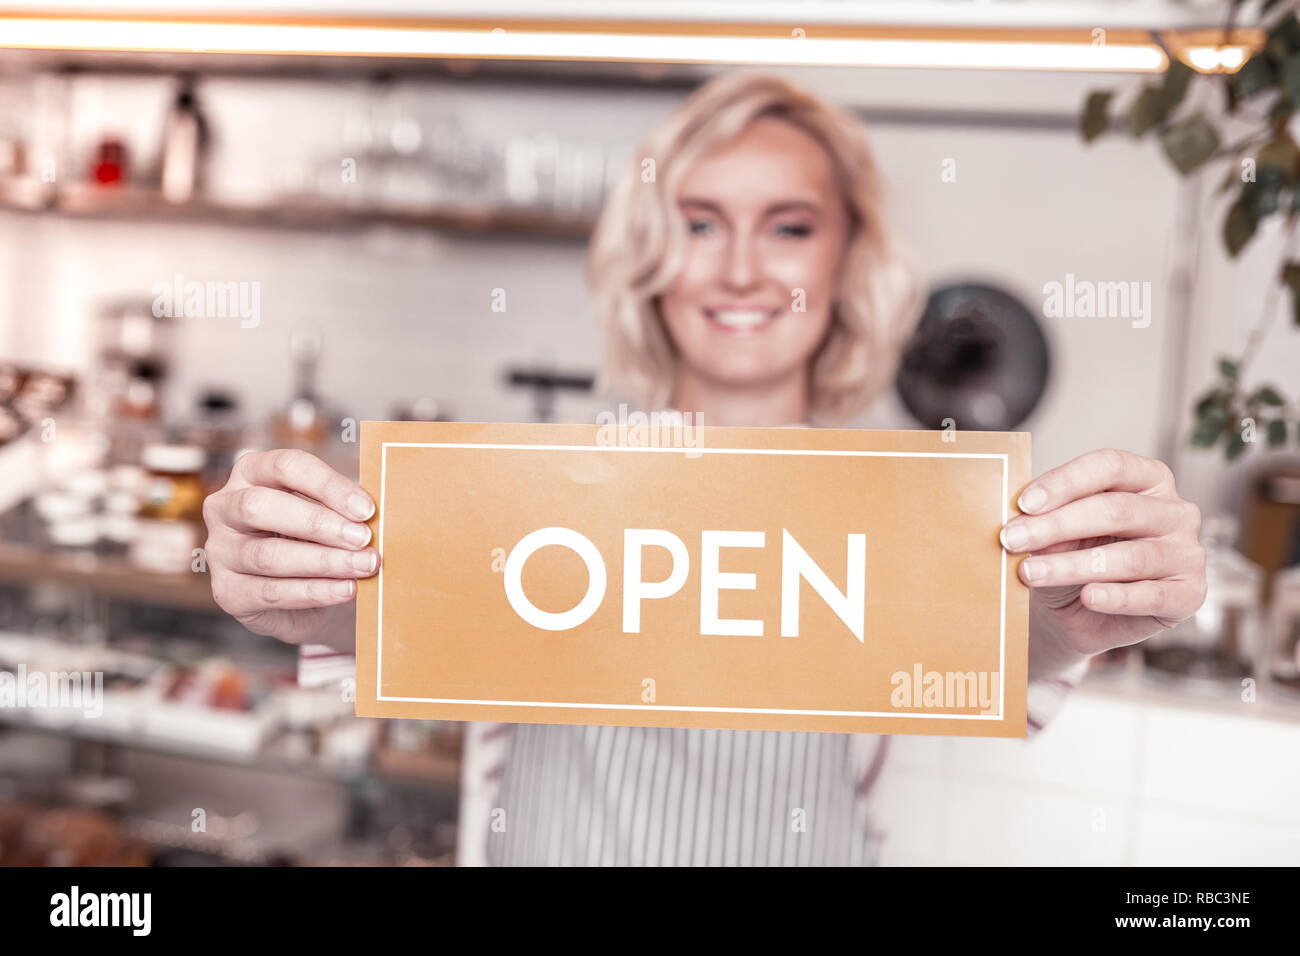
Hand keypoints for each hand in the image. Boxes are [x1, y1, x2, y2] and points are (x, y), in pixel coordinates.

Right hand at [202, 449, 379, 645]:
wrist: (312, 595)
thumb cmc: (323, 540)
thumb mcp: (333, 515)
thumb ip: (345, 507)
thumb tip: (376, 510)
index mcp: (253, 473)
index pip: (285, 466)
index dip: (328, 486)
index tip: (367, 508)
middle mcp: (225, 507)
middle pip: (261, 506)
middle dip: (318, 523)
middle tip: (364, 538)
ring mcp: (220, 551)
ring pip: (268, 555)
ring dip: (324, 561)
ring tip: (365, 566)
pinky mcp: (228, 592)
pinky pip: (271, 592)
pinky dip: (315, 591)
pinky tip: (346, 589)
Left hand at [1000, 448, 1207, 660]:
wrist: (1078, 614)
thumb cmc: (1069, 557)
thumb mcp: (1054, 533)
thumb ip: (1046, 519)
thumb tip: (1021, 518)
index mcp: (1146, 479)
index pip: (1110, 466)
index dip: (1065, 482)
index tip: (1022, 503)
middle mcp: (1175, 510)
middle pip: (1116, 510)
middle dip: (1057, 525)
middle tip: (1012, 540)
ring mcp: (1188, 552)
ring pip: (1130, 556)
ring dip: (1072, 566)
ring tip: (1030, 573)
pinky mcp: (1190, 594)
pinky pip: (1153, 596)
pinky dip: (1117, 597)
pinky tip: (1088, 597)